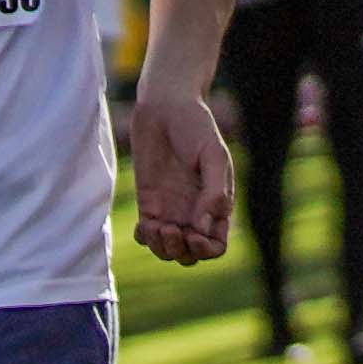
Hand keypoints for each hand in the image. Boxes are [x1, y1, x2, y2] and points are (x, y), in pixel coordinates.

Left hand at [126, 80, 235, 265]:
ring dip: (162, 248)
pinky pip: (147, 234)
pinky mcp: (149, 203)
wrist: (166, 108)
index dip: (207, 250)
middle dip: (182, 252)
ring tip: (157, 226)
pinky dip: (145, 238)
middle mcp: (194, 212)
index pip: (216, 245)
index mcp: (217, 205)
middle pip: (191, 254)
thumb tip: (204, 226)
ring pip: (168, 249)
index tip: (195, 235)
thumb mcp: (213, 156)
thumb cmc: (196, 127)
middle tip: (172, 229)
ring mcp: (171, 210)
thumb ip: (214, 190)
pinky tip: (145, 224)